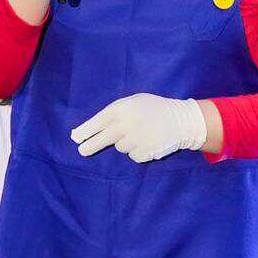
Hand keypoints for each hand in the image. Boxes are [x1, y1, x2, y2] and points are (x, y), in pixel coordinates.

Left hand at [72, 92, 207, 161]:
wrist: (182, 120)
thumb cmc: (152, 109)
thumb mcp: (133, 102)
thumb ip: (113, 113)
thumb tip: (85, 130)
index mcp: (124, 108)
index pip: (99, 122)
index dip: (85, 131)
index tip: (75, 138)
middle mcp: (129, 124)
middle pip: (103, 139)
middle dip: (90, 146)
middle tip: (82, 151)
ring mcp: (138, 139)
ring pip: (120, 148)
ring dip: (124, 143)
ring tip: (139, 133)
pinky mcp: (147, 152)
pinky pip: (133, 156)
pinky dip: (137, 151)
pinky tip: (147, 141)